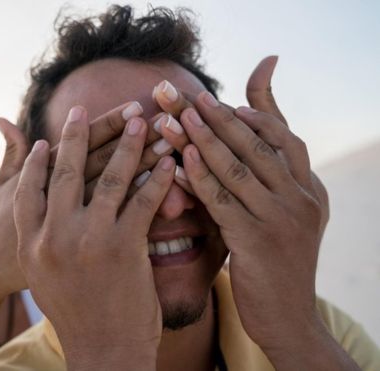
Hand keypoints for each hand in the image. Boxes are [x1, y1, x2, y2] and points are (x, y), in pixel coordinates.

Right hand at [15, 106, 174, 369]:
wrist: (102, 352)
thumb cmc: (70, 309)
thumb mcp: (36, 271)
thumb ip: (29, 229)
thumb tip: (21, 217)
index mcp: (29, 241)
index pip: (28, 186)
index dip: (37, 159)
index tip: (46, 137)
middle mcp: (53, 237)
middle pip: (65, 172)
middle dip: (77, 134)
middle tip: (85, 108)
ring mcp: (88, 240)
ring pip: (107, 178)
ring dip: (127, 144)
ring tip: (141, 119)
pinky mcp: (124, 248)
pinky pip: (142, 201)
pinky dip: (159, 177)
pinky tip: (171, 161)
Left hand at [178, 90, 325, 352]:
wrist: (289, 319)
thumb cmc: (276, 265)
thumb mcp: (279, 219)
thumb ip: (261, 183)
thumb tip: (233, 151)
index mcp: (309, 188)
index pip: (284, 135)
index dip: (254, 109)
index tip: (219, 94)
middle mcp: (301, 197)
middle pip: (255, 143)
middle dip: (216, 115)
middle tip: (184, 94)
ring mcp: (282, 219)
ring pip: (237, 167)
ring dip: (202, 139)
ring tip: (175, 117)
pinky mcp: (257, 241)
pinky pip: (222, 201)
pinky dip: (199, 178)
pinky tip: (178, 162)